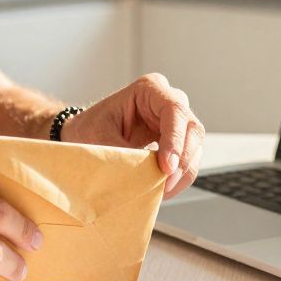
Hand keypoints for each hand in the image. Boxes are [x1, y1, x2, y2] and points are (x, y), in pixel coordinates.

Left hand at [60, 73, 204, 198]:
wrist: (86, 136)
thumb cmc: (90, 129)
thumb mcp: (99, 139)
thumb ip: (124, 155)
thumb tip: (144, 176)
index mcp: (149, 89)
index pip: (174, 110)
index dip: (174, 140)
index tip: (166, 167)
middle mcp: (167, 101)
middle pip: (192, 129)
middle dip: (182, 160)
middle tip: (165, 184)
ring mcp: (175, 122)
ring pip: (195, 147)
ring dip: (183, 173)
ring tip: (162, 191)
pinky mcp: (176, 141)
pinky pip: (188, 160)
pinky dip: (180, 178)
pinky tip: (163, 189)